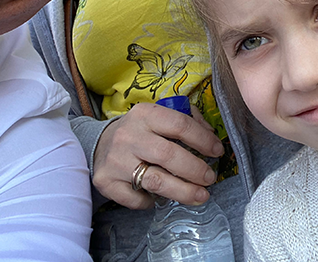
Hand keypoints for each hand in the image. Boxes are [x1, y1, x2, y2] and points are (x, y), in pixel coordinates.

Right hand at [92, 102, 224, 208]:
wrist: (99, 143)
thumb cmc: (138, 131)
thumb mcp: (157, 117)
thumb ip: (186, 120)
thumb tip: (211, 136)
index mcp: (144, 114)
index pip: (179, 124)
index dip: (203, 140)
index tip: (218, 151)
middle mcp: (128, 135)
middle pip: (169, 155)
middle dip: (195, 169)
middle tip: (210, 178)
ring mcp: (116, 160)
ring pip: (156, 181)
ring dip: (183, 191)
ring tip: (201, 196)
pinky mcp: (107, 181)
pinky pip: (136, 199)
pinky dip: (151, 202)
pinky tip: (161, 199)